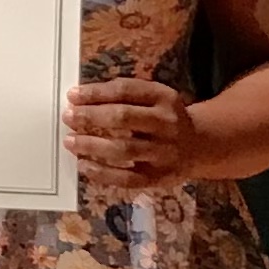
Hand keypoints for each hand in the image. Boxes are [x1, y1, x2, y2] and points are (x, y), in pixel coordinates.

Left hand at [66, 78, 203, 194]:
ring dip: (92, 145)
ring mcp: (164, 153)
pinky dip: (102, 173)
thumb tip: (80, 98)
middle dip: (91, 116)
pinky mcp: (159, 177)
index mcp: (164, 97)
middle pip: (123, 118)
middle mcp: (167, 124)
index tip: (72, 95)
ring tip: (70, 141)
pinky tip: (84, 165)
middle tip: (68, 117)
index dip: (96, 92)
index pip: (126, 90)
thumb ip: (124, 94)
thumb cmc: (163, 117)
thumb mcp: (154, 97)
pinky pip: (127, 178)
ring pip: (123, 149)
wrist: (200, 145)